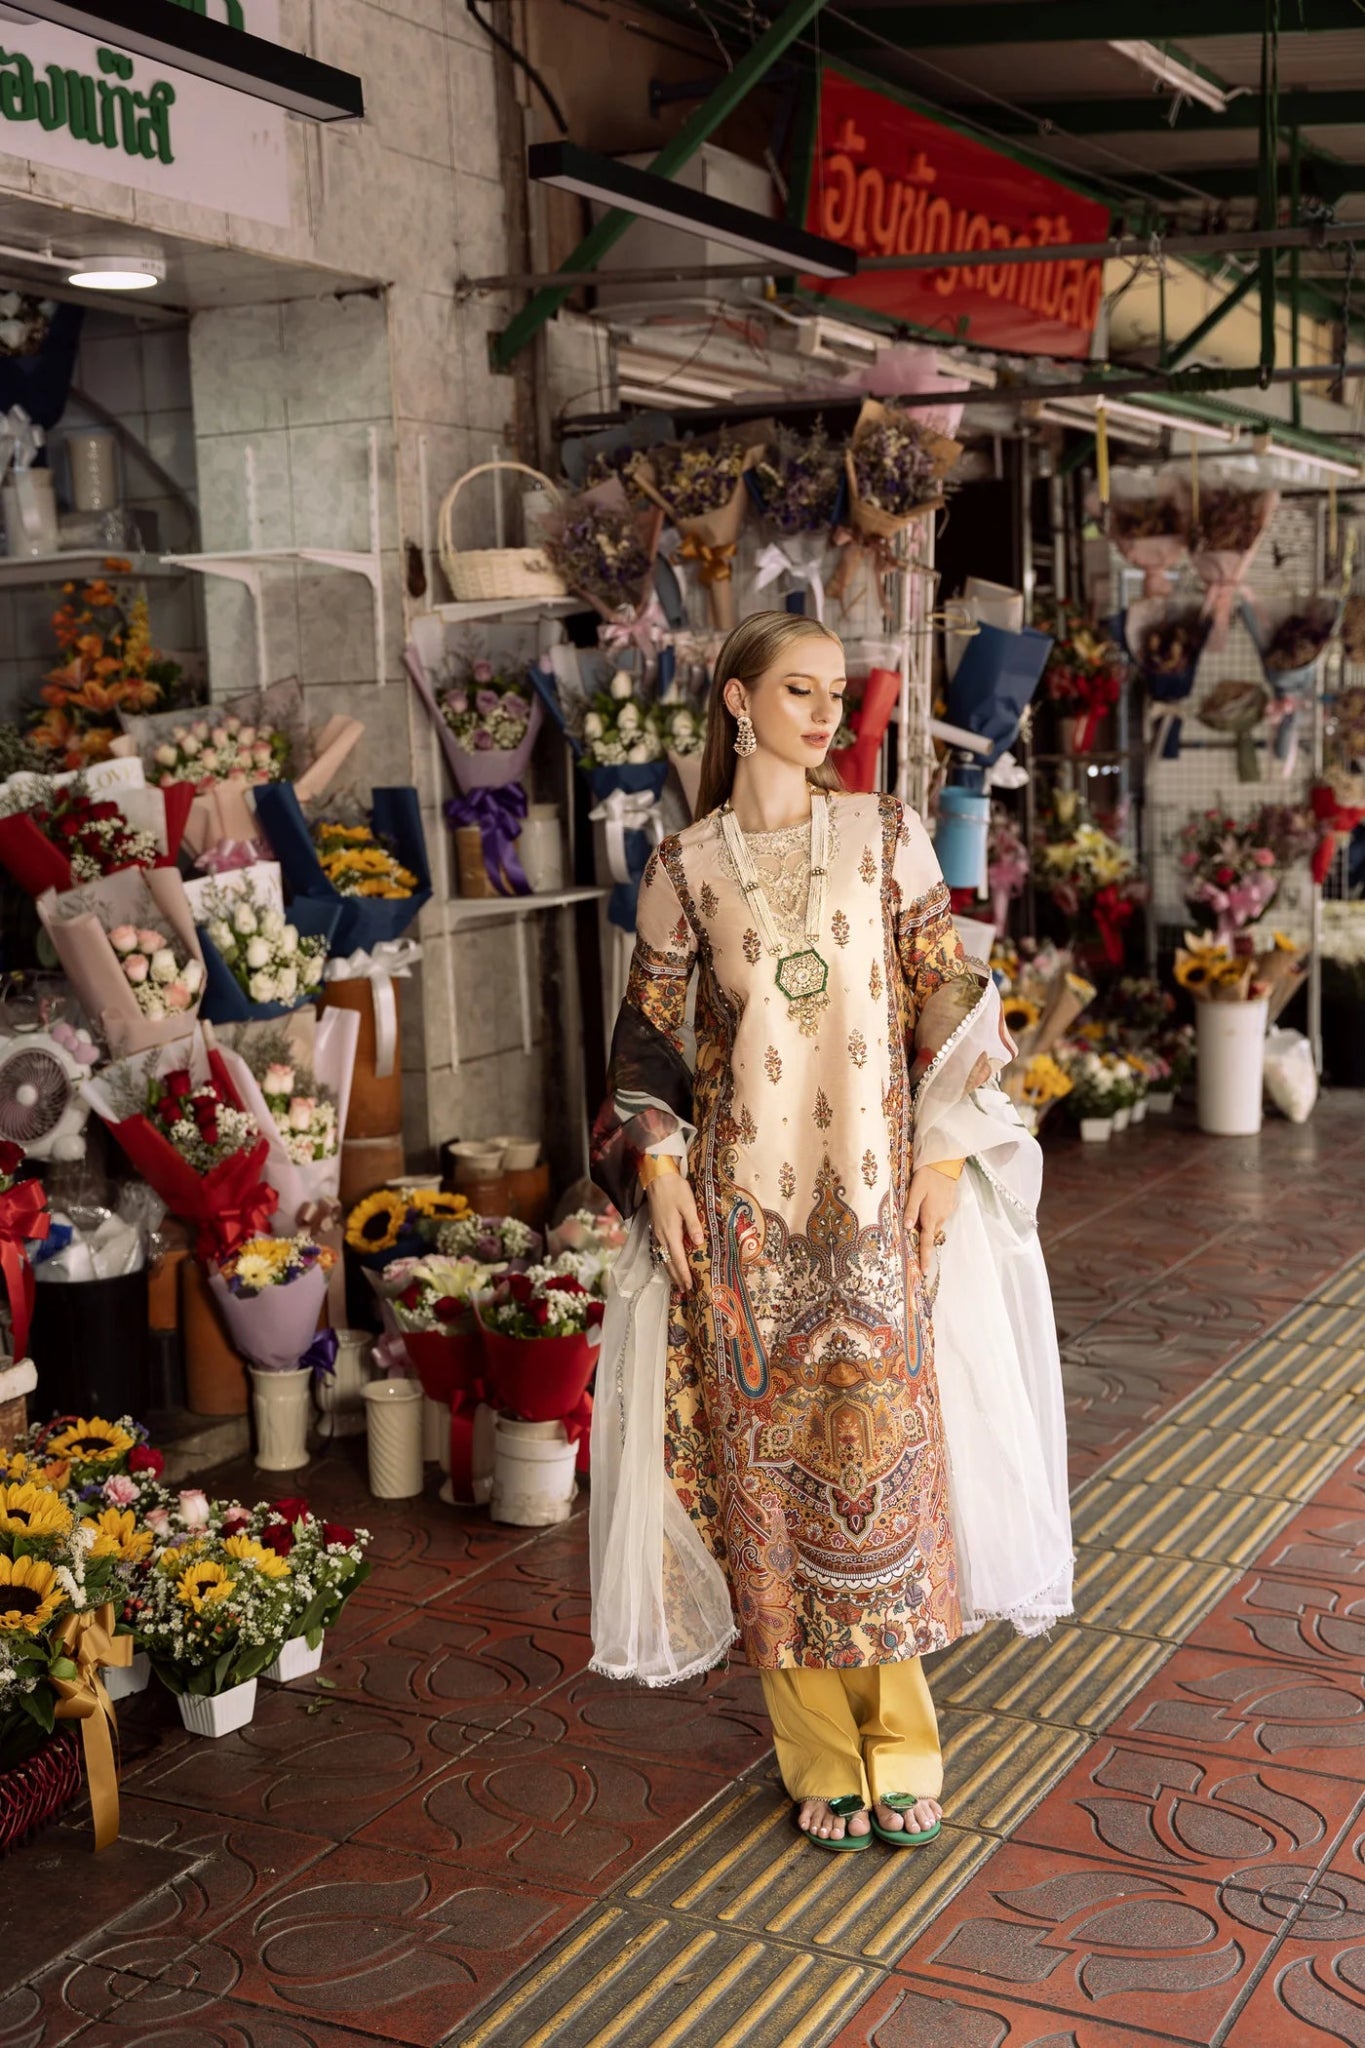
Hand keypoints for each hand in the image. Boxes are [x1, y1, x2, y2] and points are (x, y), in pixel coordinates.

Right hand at [645, 1170, 703, 1291]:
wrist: (657, 1178)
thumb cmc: (675, 1189)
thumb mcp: (688, 1205)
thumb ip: (693, 1224)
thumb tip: (699, 1242)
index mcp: (671, 1232)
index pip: (678, 1259)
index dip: (684, 1274)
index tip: (690, 1286)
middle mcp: (662, 1236)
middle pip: (669, 1262)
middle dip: (677, 1277)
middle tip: (686, 1291)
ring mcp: (657, 1232)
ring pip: (664, 1258)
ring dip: (671, 1271)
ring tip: (678, 1283)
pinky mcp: (656, 1228)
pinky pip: (661, 1250)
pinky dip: (666, 1261)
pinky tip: (670, 1263)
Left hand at [905, 1165, 957, 1280]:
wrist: (945, 1163)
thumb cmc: (927, 1176)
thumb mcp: (915, 1191)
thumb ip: (911, 1210)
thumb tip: (908, 1228)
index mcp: (930, 1216)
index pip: (927, 1242)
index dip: (925, 1257)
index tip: (925, 1272)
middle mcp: (940, 1216)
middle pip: (929, 1234)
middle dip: (923, 1239)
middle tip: (913, 1239)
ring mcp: (946, 1210)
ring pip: (934, 1224)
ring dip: (927, 1226)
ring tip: (918, 1217)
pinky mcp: (949, 1204)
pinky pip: (939, 1216)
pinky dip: (932, 1217)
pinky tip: (927, 1206)